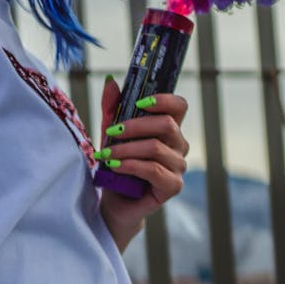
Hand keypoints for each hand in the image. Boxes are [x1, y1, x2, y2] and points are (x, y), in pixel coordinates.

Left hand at [96, 77, 188, 250]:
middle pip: (166, 125)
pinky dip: (130, 165)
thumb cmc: (116, 164)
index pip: (179, 106)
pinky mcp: (173, 186)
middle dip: (135, 126)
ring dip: (126, 149)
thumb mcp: (111, 133)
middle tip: (112, 131)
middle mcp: (178, 145)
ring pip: (156, 148)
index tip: (138, 103)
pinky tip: (114, 166)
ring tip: (105, 154)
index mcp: (168, 129)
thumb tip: (110, 82)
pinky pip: (153, 170)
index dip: (163, 100)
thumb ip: (112, 108)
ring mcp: (178, 166)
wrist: (114, 201)